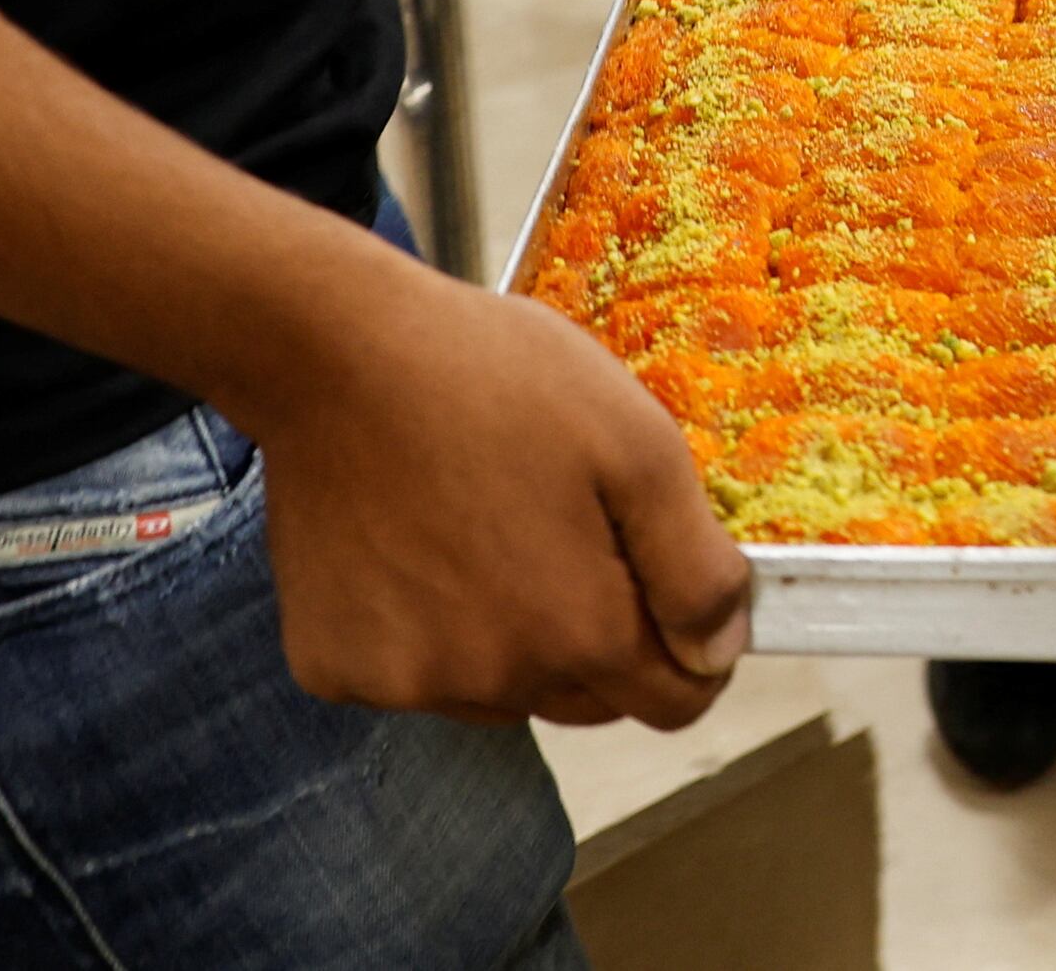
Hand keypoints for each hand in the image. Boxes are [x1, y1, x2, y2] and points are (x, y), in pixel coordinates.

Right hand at [232, 245, 753, 726]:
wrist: (336, 353)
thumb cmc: (496, 380)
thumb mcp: (636, 444)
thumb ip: (695, 566)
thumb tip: (720, 654)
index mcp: (579, 633)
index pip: (672, 702)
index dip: (693, 653)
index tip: (674, 593)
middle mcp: (493, 681)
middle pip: (587, 700)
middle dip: (601, 637)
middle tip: (571, 532)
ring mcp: (405, 682)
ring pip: (499, 690)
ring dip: (511, 637)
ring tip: (486, 526)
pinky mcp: (335, 667)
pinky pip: (412, 674)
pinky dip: (425, 630)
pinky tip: (415, 547)